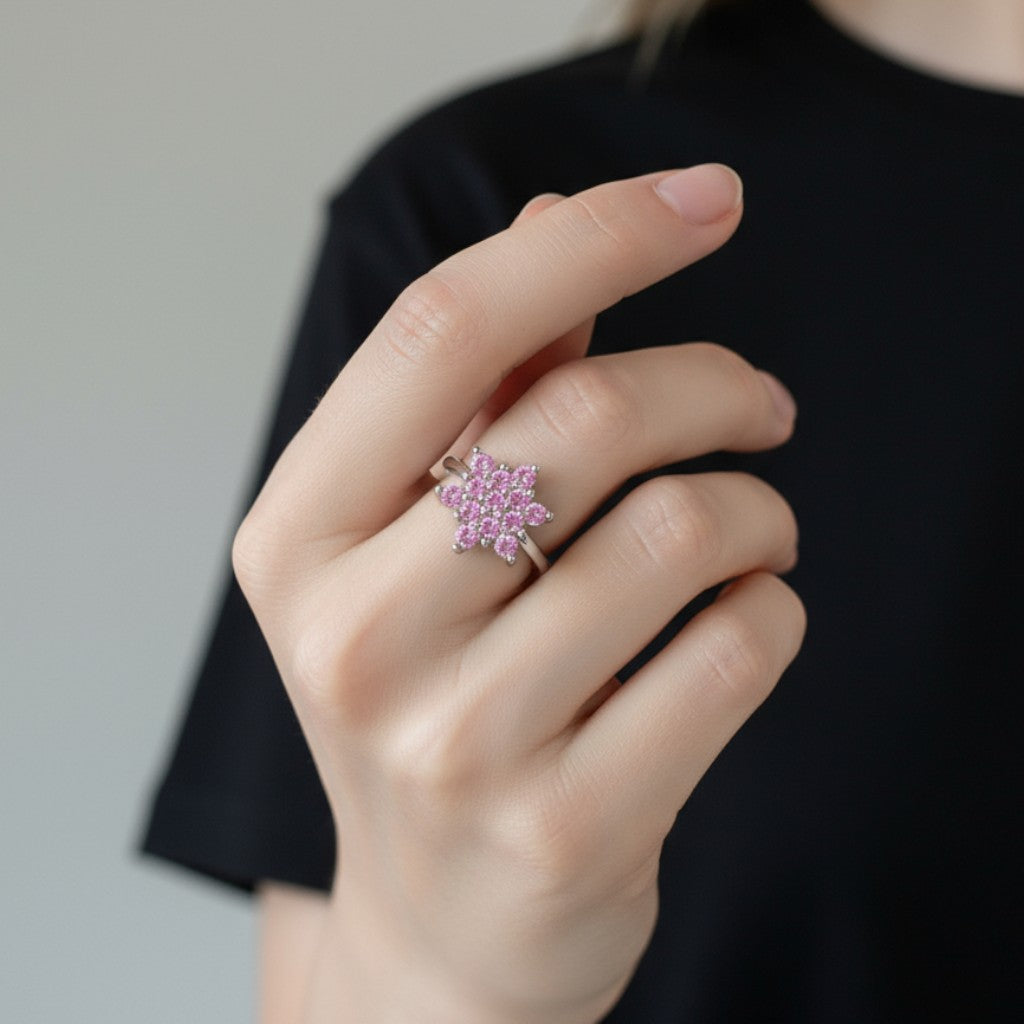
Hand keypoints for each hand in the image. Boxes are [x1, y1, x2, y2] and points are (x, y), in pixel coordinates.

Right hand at [233, 165, 804, 1023]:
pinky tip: (746, 620)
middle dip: (714, 383)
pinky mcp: (569, 826)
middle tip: (761, 405)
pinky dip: (776, 608)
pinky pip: (737, 650)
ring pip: (680, 532)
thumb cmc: (435, 698)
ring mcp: (455, 743)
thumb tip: (563, 214)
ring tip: (753, 532)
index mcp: (298, 536)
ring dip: (757, 508)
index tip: (708, 198)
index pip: (445, 328)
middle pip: (582, 422)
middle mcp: (355, 634)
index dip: (590, 234)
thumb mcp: (417, 541)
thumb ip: (490, 380)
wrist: (443, 921)